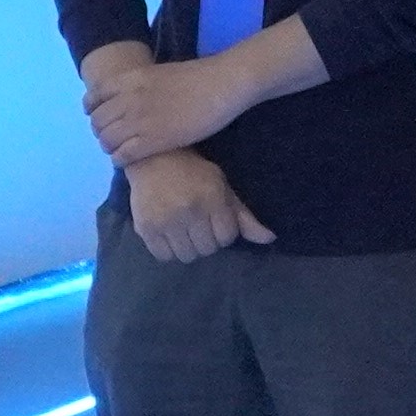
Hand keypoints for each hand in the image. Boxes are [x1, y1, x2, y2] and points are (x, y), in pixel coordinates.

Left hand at [83, 49, 260, 165]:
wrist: (220, 85)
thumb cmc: (197, 77)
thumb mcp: (158, 73)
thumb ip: (139, 85)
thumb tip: (130, 97)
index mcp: (130, 79)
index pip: (94, 97)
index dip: (92, 110)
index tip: (99, 116)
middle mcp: (128, 99)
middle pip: (98, 122)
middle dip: (101, 132)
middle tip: (112, 137)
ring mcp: (139, 120)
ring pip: (107, 140)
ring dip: (109, 147)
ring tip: (119, 150)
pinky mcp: (153, 140)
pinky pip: (123, 155)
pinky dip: (120, 160)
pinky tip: (126, 160)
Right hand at [125, 149, 268, 263]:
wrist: (153, 159)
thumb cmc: (193, 172)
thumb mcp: (222, 187)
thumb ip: (244, 216)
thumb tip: (270, 239)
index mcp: (212, 198)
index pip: (227, 237)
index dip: (223, 231)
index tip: (214, 219)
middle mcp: (189, 211)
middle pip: (207, 249)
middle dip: (206, 240)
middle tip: (197, 224)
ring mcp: (165, 221)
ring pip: (187, 256)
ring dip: (188, 247)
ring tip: (183, 230)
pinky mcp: (145, 228)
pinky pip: (163, 257)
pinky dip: (167, 250)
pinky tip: (168, 234)